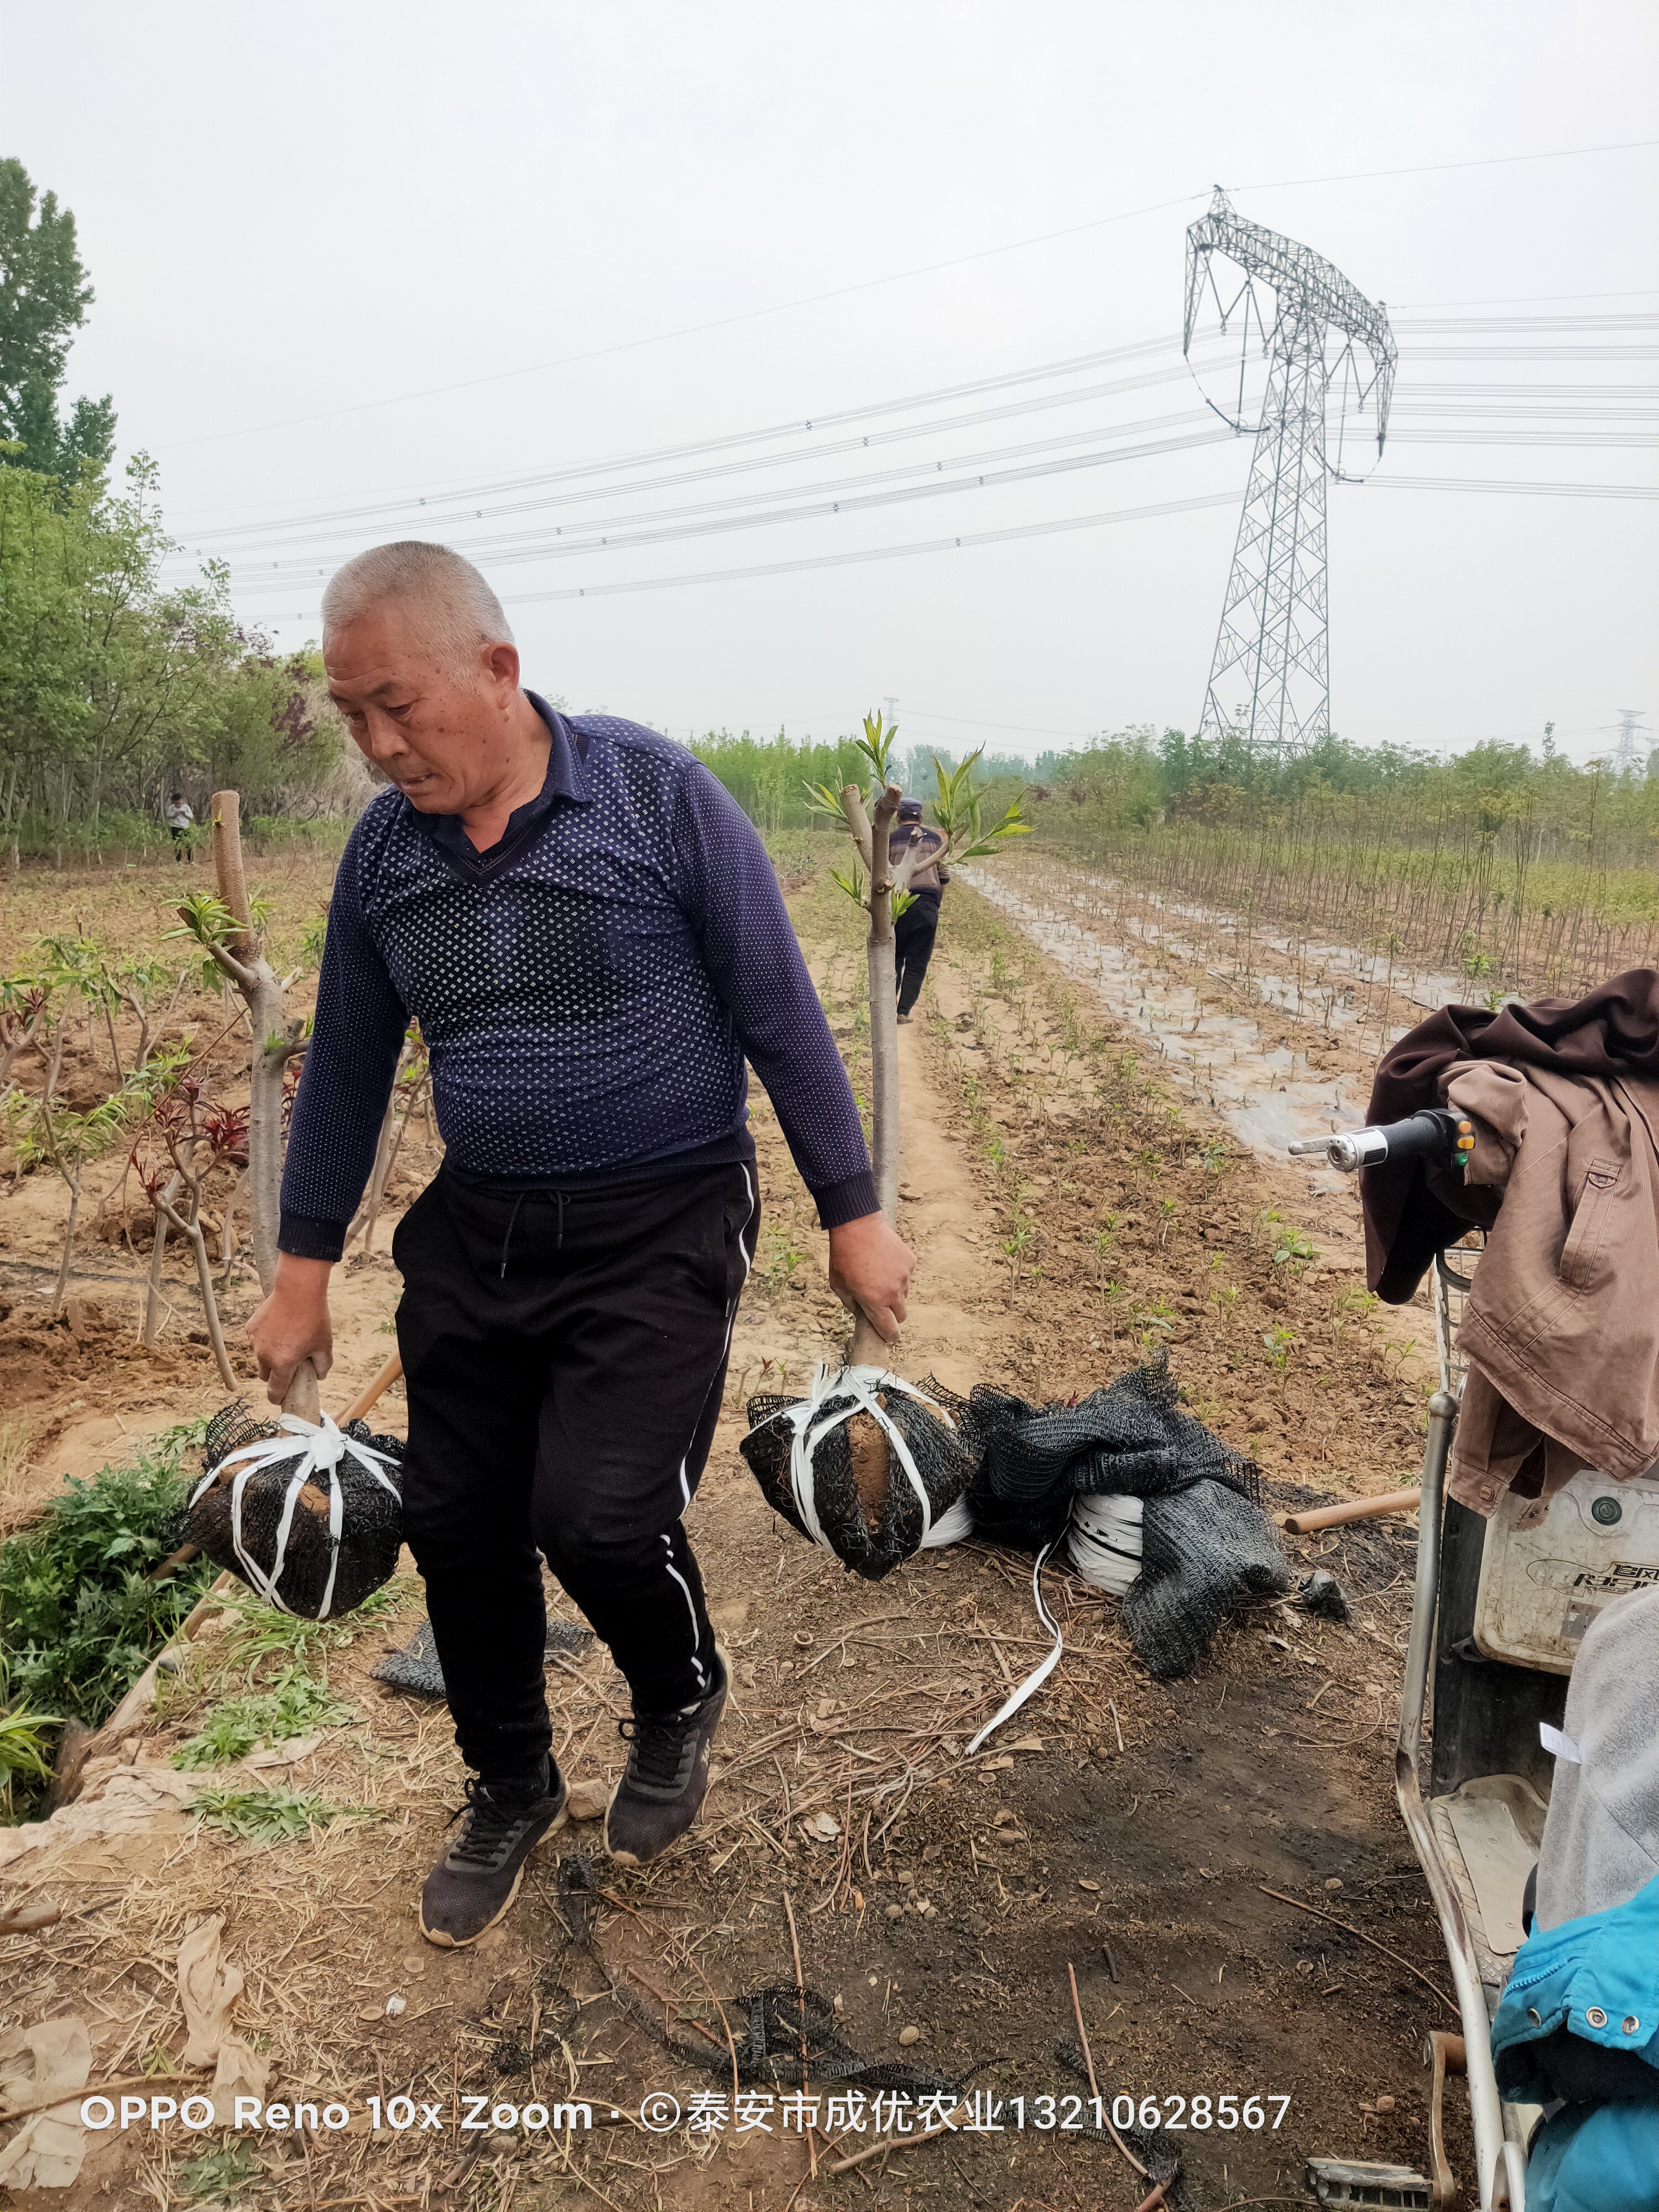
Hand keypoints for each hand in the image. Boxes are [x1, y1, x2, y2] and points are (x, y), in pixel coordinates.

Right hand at [246, 1253, 334, 1405]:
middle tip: (289, 1363)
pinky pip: (256, 1340)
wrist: (298, 1291)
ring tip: (286, 1339)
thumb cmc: (314, 1319)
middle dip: (275, 1374)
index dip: (277, 1398)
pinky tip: (278, 1326)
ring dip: (269, 1354)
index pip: (274, 1391)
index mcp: (282, 1365)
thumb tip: (319, 1375)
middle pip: (265, 1375)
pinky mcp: (250, 1328)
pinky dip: (265, 1338)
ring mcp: (255, 1341)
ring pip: (260, 1356)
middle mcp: (264, 1356)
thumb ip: (323, 1366)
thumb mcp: (325, 1346)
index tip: (279, 1399)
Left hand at [827, 1214, 913, 1342]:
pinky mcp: (910, 1262)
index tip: (889, 1337)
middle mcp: (894, 1292)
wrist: (857, 1227)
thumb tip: (861, 1313)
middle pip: (902, 1315)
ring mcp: (905, 1276)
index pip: (889, 1329)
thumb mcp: (838, 1285)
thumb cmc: (843, 1257)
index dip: (889, 1336)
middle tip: (881, 1304)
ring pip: (904, 1293)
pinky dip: (898, 1273)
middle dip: (893, 1314)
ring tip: (879, 1275)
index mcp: (875, 1302)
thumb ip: (852, 1304)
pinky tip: (884, 1262)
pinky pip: (906, 1275)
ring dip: (895, 1291)